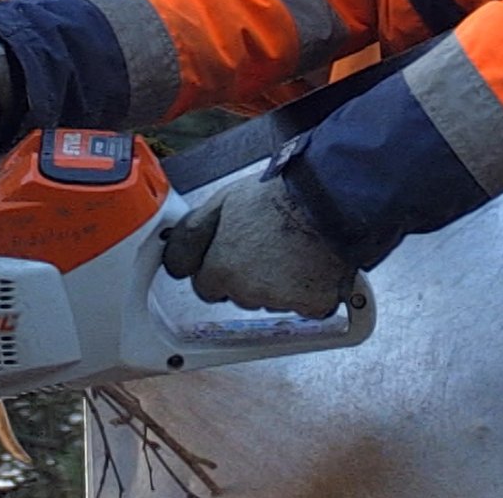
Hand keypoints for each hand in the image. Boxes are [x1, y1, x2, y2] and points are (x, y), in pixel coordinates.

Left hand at [161, 172, 355, 318]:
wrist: (328, 200)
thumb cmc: (279, 196)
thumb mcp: (222, 202)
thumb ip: (192, 234)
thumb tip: (174, 256)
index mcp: (221, 269)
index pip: (205, 286)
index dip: (217, 267)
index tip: (230, 253)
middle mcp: (247, 291)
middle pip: (237, 294)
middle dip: (246, 276)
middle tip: (264, 244)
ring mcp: (280, 301)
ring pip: (268, 300)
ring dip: (275, 283)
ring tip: (289, 248)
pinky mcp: (312, 305)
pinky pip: (303, 305)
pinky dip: (306, 290)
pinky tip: (309, 262)